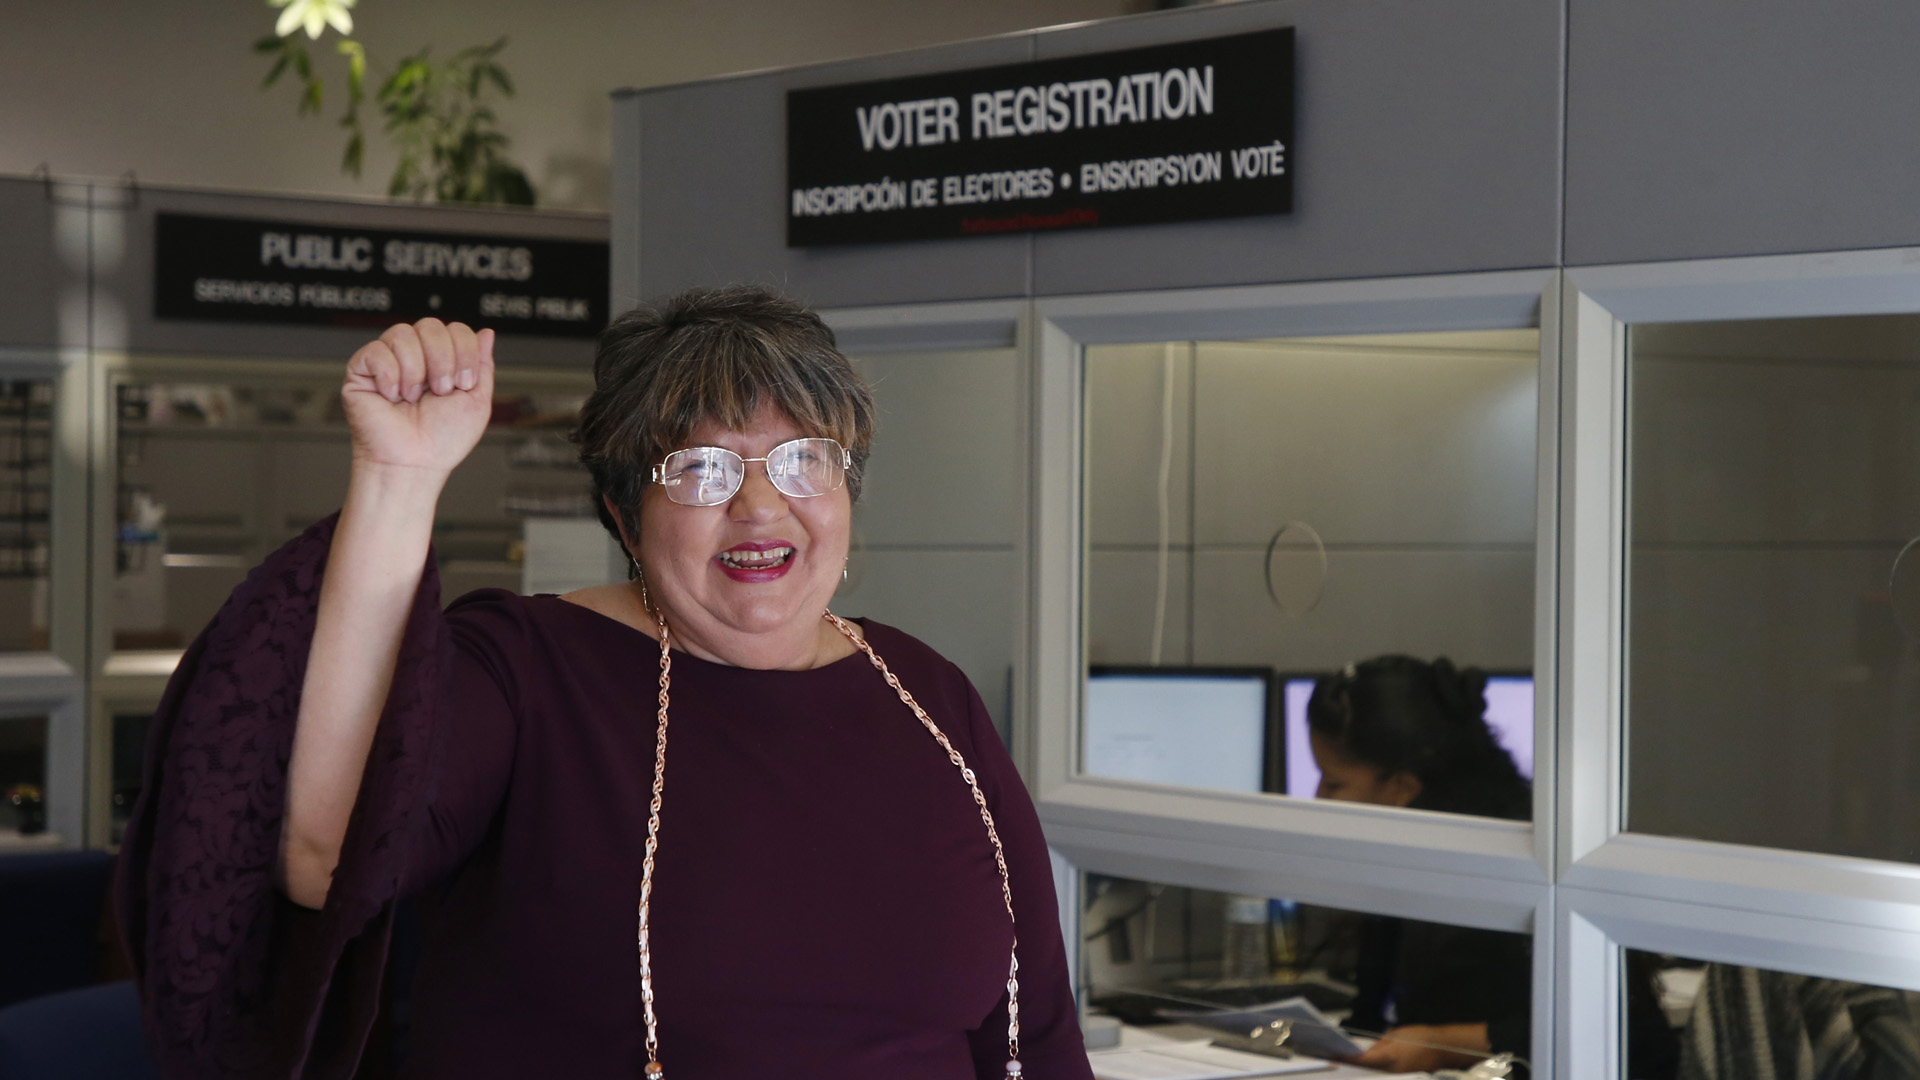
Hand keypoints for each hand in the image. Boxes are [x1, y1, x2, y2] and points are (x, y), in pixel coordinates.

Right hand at [343, 318, 495, 476]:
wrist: (414, 463)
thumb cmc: (442, 440)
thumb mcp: (477, 400)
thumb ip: (482, 364)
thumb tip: (486, 332)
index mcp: (442, 360)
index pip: (455, 328)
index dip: (464, 351)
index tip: (464, 384)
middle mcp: (415, 356)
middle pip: (430, 325)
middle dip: (442, 359)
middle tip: (440, 391)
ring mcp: (388, 361)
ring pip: (402, 333)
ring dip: (416, 371)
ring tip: (413, 398)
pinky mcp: (361, 370)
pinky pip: (375, 350)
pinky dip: (389, 376)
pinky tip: (391, 397)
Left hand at [1348, 1023, 1486, 1071]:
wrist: (1442, 1048)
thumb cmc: (1419, 1037)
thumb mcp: (1396, 1035)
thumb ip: (1379, 1045)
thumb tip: (1366, 1053)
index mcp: (1390, 1057)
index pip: (1363, 1060)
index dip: (1347, 1059)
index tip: (1335, 1056)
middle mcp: (1393, 1070)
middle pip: (1368, 1070)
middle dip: (1354, 1065)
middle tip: (1338, 1059)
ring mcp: (1399, 1076)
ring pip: (1376, 1073)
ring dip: (1366, 1068)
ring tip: (1351, 1061)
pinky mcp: (1404, 1077)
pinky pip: (1386, 1073)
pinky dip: (1377, 1070)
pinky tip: (1370, 1064)